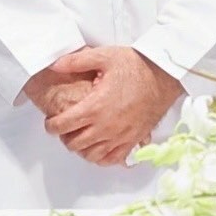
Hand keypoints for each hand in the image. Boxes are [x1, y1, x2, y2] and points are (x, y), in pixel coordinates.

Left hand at [35, 46, 182, 164]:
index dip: (51, 126)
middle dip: (65, 137)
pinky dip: (102, 157)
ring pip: (91, 155)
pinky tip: (98, 147)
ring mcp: (120, 136)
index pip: (62, 126)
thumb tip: (54, 65)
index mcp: (94, 107)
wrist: (164, 76)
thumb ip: (76, 61)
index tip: (51, 121)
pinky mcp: (132, 140)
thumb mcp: (104, 56)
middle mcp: (105, 126)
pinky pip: (112, 159)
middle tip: (65, 127)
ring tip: (80, 137)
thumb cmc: (136, 66)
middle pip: (74, 144)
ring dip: (81, 148)